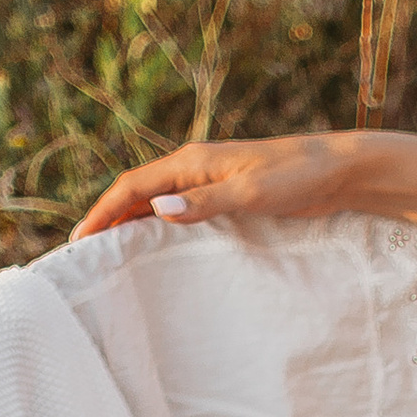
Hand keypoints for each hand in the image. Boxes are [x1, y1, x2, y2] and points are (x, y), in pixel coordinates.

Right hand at [71, 132, 362, 241]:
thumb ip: (207, 201)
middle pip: (137, 194)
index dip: (102, 213)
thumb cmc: (298, 177)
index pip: (132, 187)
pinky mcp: (225, 196)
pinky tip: (155, 251)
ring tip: (108, 255)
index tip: (79, 242)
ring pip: (156, 203)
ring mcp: (208, 181)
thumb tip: (159, 207)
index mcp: (192, 161)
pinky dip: (159, 227)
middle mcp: (194, 168)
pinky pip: (180, 211)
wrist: (337, 169)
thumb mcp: (252, 192)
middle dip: (107, 219)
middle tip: (82, 255)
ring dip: (130, 225)